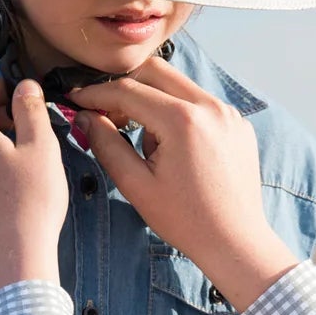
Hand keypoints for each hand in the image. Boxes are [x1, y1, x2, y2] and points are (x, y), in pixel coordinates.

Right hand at [71, 56, 297, 309]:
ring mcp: (229, 113)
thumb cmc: (186, 220)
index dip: (96, 93)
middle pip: (156, 72)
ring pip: (179, 86)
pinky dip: (179, 114)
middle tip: (106, 113)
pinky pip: (200, 104)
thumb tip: (85, 116)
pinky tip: (174, 150)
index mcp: (183, 121)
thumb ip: (106, 144)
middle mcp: (211, 107)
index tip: (77, 99)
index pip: (128, 90)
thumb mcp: (136, 185)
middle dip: (125, 87)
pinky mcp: (238, 124)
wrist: (235, 242)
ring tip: (145, 145)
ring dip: (153, 102)